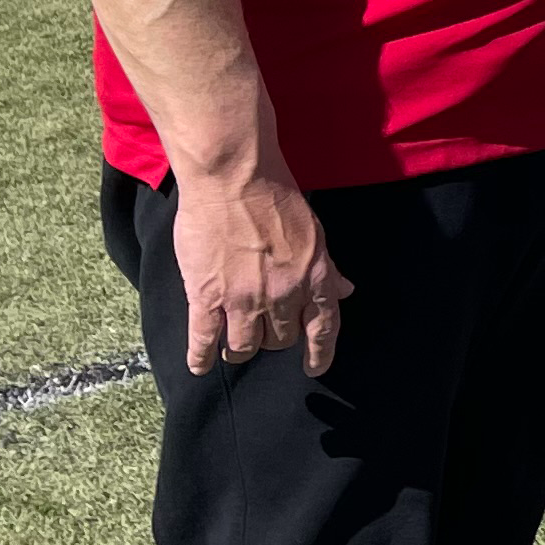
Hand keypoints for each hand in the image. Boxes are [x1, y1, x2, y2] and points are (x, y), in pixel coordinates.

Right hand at [171, 162, 351, 374]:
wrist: (234, 178)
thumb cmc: (275, 196)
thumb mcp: (314, 233)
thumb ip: (327, 268)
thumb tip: (344, 291)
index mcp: (314, 278)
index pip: (323, 328)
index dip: (320, 353)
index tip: (314, 366)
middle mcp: (282, 295)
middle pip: (280, 340)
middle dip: (273, 340)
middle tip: (262, 330)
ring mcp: (243, 299)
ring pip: (244, 346)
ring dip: (240, 349)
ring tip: (233, 346)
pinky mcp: (206, 296)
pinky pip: (204, 338)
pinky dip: (201, 357)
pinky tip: (200, 365)